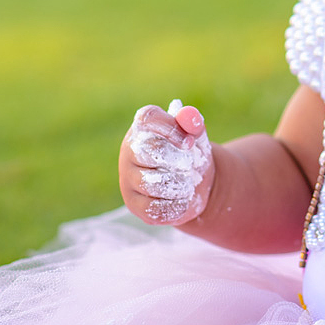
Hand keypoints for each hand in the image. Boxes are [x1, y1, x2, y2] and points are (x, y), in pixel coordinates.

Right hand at [119, 101, 213, 224]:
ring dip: (180, 186)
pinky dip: (176, 205)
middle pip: (149, 151)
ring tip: (188, 184)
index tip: (189, 143)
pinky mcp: (133, 204)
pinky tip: (181, 199)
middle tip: (189, 166)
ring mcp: (127, 178)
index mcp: (143, 127)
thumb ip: (195, 125)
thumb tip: (190, 116)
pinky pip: (154, 208)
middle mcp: (129, 150)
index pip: (148, 118)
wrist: (194, 185)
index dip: (170, 129)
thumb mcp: (197, 138)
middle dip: (177, 161)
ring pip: (152, 184)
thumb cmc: (191, 155)